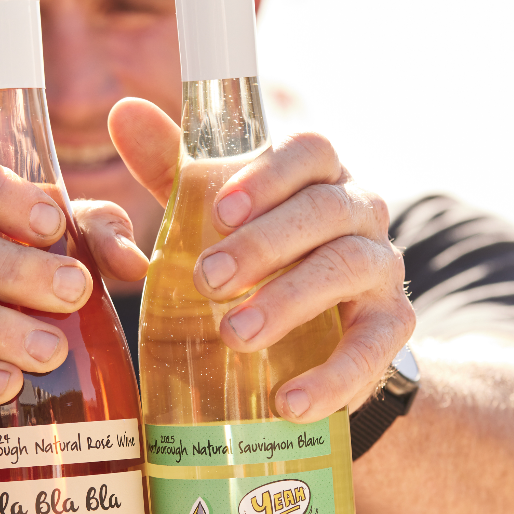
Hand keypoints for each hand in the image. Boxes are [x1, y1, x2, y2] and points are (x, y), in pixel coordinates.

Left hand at [108, 99, 414, 421]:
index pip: (311, 152)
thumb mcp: (214, 215)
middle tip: (208, 280)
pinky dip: (332, 376)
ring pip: (349, 267)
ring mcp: (381, 269)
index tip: (221, 209)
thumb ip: (174, 169)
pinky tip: (287, 402)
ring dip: (290, 301)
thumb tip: (123, 111)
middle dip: (265, 244)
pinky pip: (373, 348)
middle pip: (326, 209)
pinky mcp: (390, 328)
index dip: (269, 175)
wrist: (317, 334)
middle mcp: (359, 212)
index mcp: (317, 177)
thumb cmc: (258, 258)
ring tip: (234, 336)